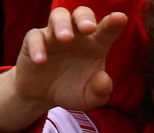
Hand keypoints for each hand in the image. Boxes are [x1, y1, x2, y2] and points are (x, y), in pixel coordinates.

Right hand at [0, 6, 125, 132]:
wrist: (42, 96)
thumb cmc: (71, 90)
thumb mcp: (89, 98)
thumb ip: (100, 91)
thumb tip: (104, 78)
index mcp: (96, 45)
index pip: (107, 30)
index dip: (114, 23)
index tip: (120, 18)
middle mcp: (77, 36)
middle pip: (82, 14)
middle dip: (85, 17)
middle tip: (88, 28)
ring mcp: (54, 36)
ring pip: (58, 16)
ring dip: (62, 24)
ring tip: (66, 39)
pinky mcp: (34, 41)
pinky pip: (35, 37)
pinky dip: (37, 46)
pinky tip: (41, 61)